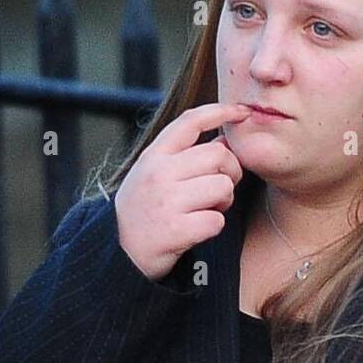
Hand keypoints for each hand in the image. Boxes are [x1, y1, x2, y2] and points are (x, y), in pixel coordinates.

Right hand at [114, 102, 249, 280]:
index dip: (220, 111)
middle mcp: (159, 173)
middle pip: (218, 155)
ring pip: (223, 186)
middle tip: (220, 189)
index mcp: (154, 155)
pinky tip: (198, 229)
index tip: (242, 112)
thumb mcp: (150, 172)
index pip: (190, 121)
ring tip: (207, 209)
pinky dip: (214, 226)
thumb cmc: (143, 209)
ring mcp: (167, 201)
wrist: (119, 250)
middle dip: (231, 172)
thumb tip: (223, 140)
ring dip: (224, 201)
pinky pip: (217, 220)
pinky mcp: (176, 230)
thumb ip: (181, 155)